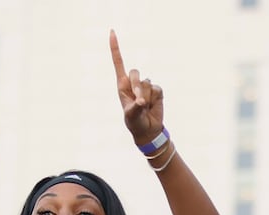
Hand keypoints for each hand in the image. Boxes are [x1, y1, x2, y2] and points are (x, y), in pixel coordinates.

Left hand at [109, 30, 163, 146]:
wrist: (148, 130)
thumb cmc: (134, 122)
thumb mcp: (131, 116)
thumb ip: (135, 107)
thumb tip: (141, 101)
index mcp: (122, 85)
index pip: (118, 62)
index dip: (115, 47)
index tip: (112, 31)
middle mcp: (133, 83)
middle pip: (135, 73)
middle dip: (137, 86)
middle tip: (138, 102)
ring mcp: (145, 86)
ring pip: (147, 83)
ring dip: (146, 97)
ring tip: (145, 108)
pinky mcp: (156, 91)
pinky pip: (156, 89)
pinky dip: (155, 99)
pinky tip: (152, 106)